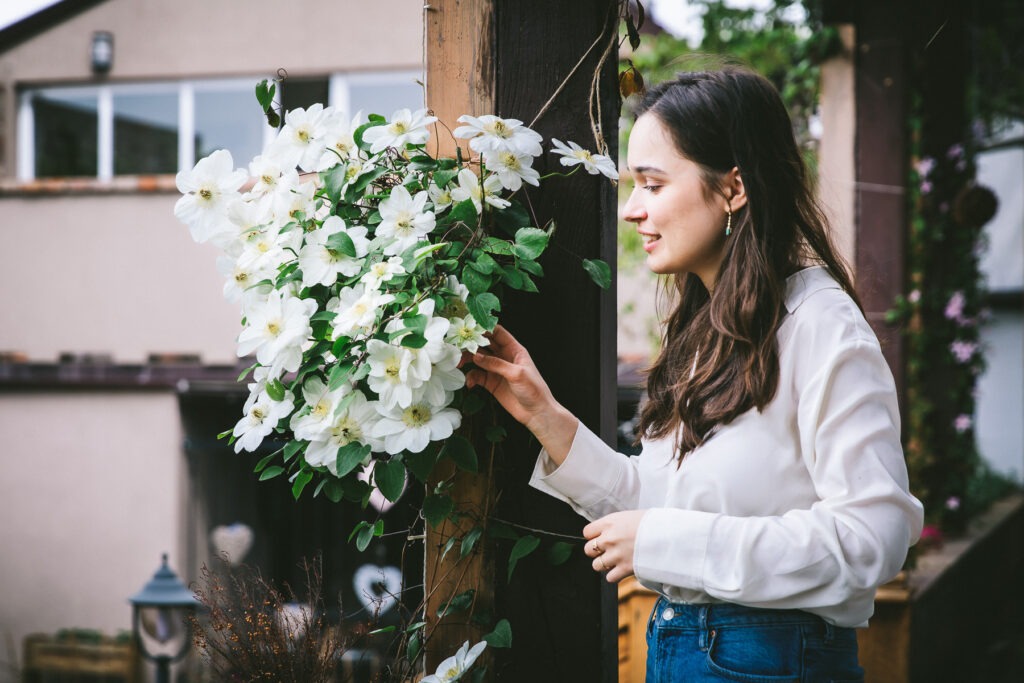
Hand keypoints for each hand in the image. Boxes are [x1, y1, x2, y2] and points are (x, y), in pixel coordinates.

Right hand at [463, 325, 576, 461]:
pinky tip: (470, 383)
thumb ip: (496, 364)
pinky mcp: (492, 383)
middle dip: (471, 344)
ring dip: (468, 359)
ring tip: (459, 364)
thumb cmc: (534, 390)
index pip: (498, 333)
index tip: (470, 328)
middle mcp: (504, 357)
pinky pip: (477, 376)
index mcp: (514, 349)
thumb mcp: (516, 373)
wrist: (536, 413)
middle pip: (484, 344)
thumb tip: (476, 356)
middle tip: (459, 347)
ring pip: (478, 359)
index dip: (484, 329)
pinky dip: (471, 377)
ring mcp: (497, 370)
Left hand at [583, 510, 646, 582]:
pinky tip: (623, 569)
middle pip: (588, 550)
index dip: (593, 536)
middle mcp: (609, 539)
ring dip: (605, 564)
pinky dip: (615, 576)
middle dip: (596, 551)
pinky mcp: (624, 569)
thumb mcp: (631, 516)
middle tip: (608, 550)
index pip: (587, 532)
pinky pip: (609, 578)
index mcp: (610, 522)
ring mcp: (615, 555)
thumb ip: (617, 525)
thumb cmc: (653, 523)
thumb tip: (611, 530)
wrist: (668, 534)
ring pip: (596, 565)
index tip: (600, 538)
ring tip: (616, 561)